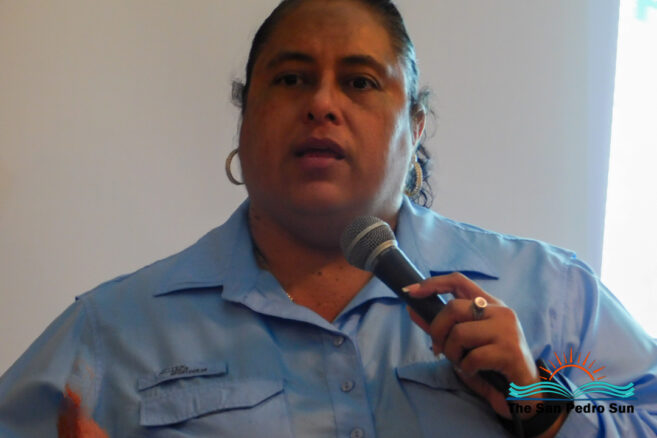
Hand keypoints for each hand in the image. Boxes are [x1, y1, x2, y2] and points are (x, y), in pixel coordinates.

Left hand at [404, 272, 538, 417]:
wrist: (524, 394)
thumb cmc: (491, 366)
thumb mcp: (462, 344)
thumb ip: (441, 326)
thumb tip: (412, 309)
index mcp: (489, 304)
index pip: (458, 281)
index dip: (432, 284)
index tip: (410, 291)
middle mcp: (500, 311)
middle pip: (453, 307)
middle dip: (437, 330)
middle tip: (439, 350)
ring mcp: (507, 329)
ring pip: (459, 332)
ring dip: (452, 353)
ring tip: (463, 363)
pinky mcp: (510, 351)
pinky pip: (472, 357)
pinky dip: (467, 368)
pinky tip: (476, 372)